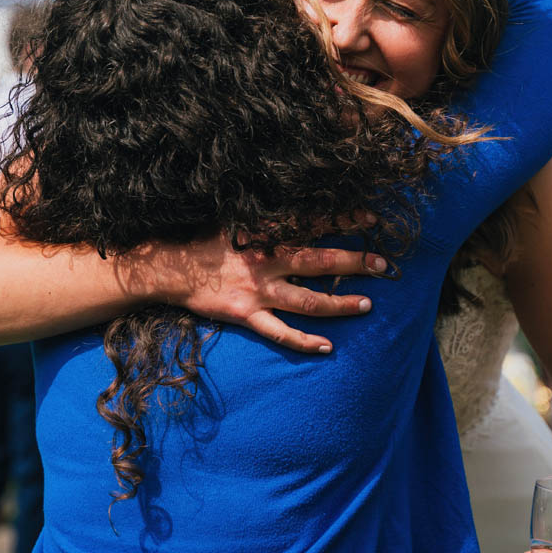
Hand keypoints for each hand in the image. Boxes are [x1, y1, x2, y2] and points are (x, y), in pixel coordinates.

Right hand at [132, 232, 387, 353]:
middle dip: (354, 263)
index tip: (370, 220)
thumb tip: (289, 205)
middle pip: (319, 263)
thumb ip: (262, 216)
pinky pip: (280, 333)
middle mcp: (267, 263)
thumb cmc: (200, 241)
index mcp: (265, 235)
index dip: (342, 222)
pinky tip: (327, 347)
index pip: (312, 225)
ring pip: (308, 301)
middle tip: (383, 265)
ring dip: (339, 303)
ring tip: (367, 305)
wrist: (167, 268)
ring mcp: (258, 292)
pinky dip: (304, 341)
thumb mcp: (231, 219)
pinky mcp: (247, 315)